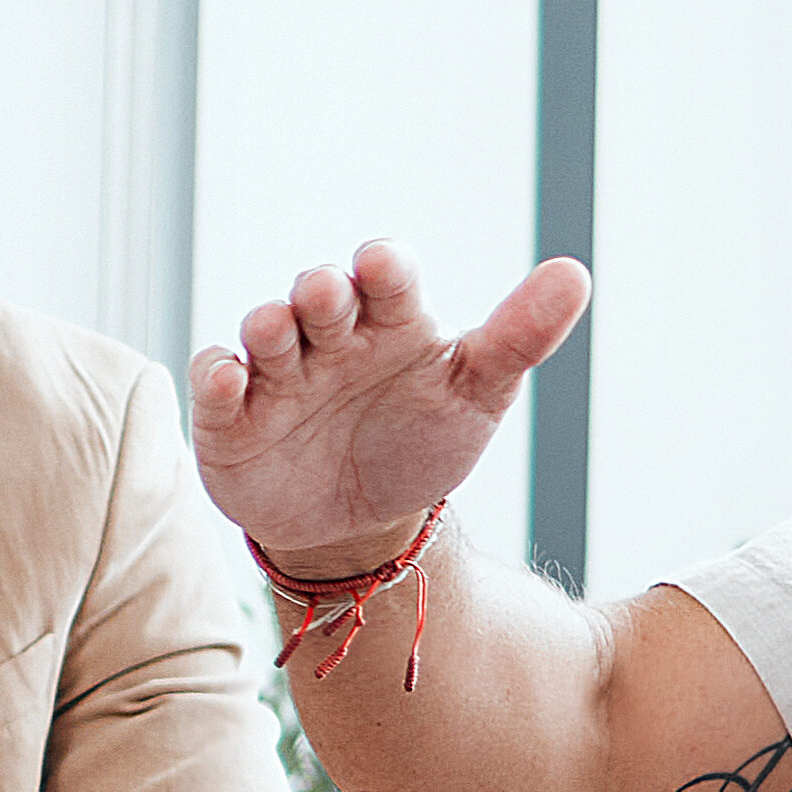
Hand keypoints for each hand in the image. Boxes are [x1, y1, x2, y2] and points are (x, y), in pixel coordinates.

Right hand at [190, 242, 596, 579]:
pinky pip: (215, 385)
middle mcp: (330, 338)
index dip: (382, 267)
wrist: (363, 525)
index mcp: (390, 321)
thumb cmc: (420, 444)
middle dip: (318, 293)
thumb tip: (576, 273)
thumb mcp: (477, 395)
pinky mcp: (232, 419)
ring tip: (274, 332)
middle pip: (318, 296)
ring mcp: (278, 375)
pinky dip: (216, 377)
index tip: (384, 265)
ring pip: (263, 333)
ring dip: (266, 327)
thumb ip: (520, 336)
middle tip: (326, 297)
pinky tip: (229, 381)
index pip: (386, 277)